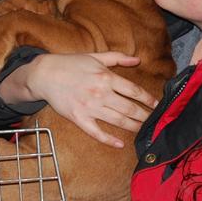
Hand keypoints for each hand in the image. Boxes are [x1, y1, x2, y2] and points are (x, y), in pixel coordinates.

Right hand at [18, 52, 158, 147]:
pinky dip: (109, 139)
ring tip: (143, 131)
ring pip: (117, 120)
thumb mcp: (95, 56)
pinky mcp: (78, 118)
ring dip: (133, 126)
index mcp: (106, 77)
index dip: (148, 99)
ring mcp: (89, 107)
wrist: (44, 74)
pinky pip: (96, 132)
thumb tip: (137, 59)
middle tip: (155, 121)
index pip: (133, 90)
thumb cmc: (70, 64)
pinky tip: (120, 144)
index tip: (157, 105)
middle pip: (129, 108)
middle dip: (144, 115)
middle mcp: (100, 93)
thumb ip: (117, 58)